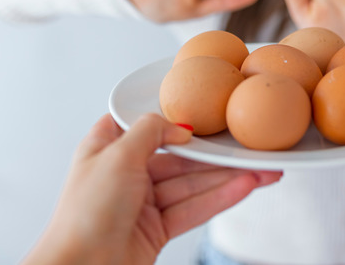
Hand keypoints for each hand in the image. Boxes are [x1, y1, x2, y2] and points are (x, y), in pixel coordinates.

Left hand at [23, 113, 281, 264]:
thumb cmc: (84, 216)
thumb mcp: (116, 156)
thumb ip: (149, 131)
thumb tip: (177, 125)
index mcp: (106, 148)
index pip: (145, 125)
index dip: (175, 119)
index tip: (208, 114)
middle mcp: (124, 174)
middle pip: (178, 158)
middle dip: (215, 156)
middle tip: (249, 148)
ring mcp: (141, 204)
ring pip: (191, 185)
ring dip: (227, 178)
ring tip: (261, 170)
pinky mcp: (156, 230)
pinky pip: (193, 209)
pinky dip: (219, 198)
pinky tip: (244, 187)